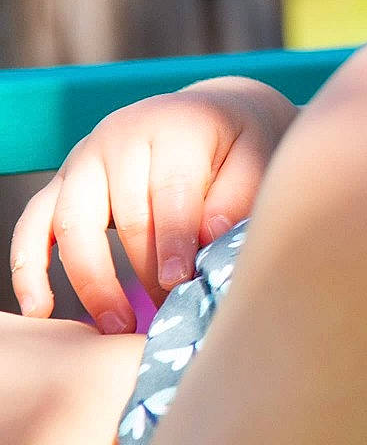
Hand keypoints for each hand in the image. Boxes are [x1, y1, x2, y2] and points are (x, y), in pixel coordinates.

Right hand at [9, 76, 297, 332]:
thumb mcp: (257, 156)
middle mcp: (120, 137)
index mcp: (174, 127)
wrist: (209, 116)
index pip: (169, 189)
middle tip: (166, 316)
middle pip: (124, 214)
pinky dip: (29, 269)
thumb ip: (237, 195)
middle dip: (144, 273)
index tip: (180, 282)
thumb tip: (209, 237)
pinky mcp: (62, 184)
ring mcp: (84, 159)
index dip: (173, 239)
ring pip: (73, 224)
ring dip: (92, 281)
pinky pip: (33, 226)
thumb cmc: (239, 147)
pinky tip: (40, 312)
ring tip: (117, 328)